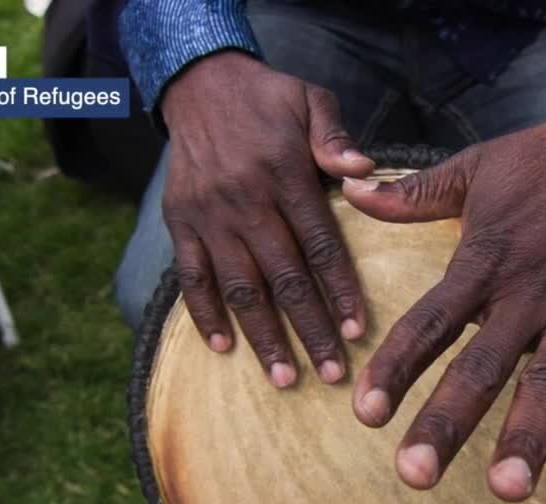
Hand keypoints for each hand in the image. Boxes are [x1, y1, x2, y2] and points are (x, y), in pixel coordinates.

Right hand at [160, 51, 375, 386]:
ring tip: (284, 378)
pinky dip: (204, 314)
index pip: (320, 243)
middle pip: (283, 277)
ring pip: (239, 287)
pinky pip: (191, 276)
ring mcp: (208, 215)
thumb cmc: (267, 99)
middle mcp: (245, 200)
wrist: (198, 83)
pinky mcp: (179, 222)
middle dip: (309, 329)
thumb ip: (336, 138)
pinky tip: (223, 349)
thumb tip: (366, 172)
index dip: (339, 290)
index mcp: (284, 173)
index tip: (357, 331)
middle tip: (332, 373)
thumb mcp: (309, 100)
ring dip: (262, 336)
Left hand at [343, 99, 545, 500]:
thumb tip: (349, 189)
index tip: (365, 414)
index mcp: (484, 261)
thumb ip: (411, 193)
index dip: (395, 370)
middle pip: (481, 368)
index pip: (429, 324)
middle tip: (413, 475)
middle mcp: (528, 294)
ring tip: (507, 489)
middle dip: (446, 423)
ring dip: (529, 437)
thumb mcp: (476, 167)